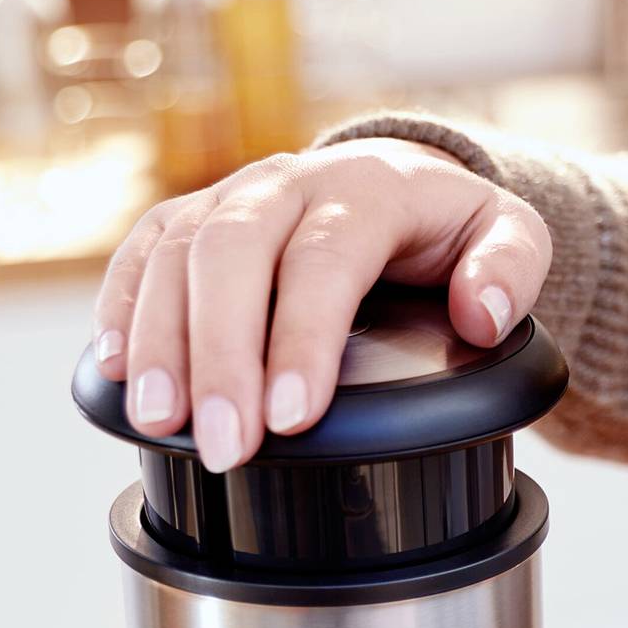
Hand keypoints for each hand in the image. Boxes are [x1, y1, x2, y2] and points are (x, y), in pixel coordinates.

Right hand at [90, 138, 554, 472]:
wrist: (399, 182)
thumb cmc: (450, 227)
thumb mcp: (508, 235)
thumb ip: (512, 267)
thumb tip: (483, 313)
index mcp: (366, 188)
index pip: (326, 259)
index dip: (302, 338)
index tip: (294, 418)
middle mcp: (288, 182)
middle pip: (233, 254)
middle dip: (221, 355)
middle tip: (222, 445)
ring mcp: (231, 196)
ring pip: (176, 254)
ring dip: (161, 342)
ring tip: (160, 424)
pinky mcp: (191, 218)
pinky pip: (142, 251)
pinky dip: (121, 307)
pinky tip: (116, 371)